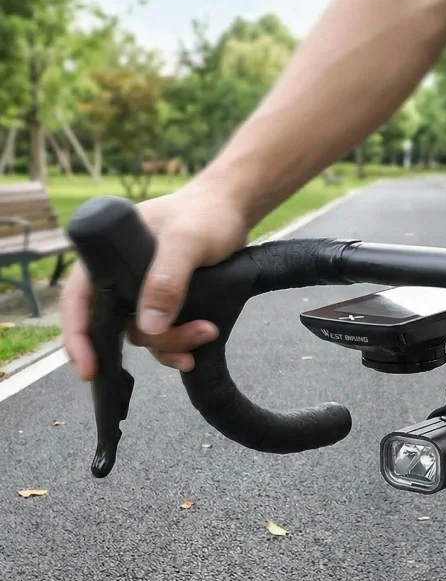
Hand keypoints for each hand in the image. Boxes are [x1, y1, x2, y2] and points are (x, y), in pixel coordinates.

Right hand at [61, 184, 250, 379]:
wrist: (232, 210)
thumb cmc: (204, 213)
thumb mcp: (187, 242)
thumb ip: (167, 279)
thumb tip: (148, 326)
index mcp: (108, 258)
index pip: (79, 302)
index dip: (78, 339)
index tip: (89, 371)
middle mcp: (121, 278)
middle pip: (118, 327)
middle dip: (153, 342)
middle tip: (190, 342)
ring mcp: (144, 292)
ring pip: (145, 335)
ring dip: (173, 343)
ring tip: (208, 332)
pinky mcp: (168, 301)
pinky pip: (165, 335)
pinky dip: (179, 345)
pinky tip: (198, 349)